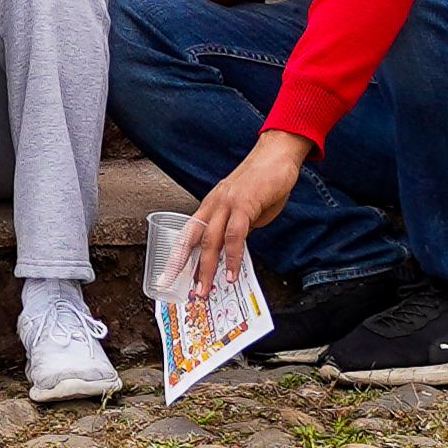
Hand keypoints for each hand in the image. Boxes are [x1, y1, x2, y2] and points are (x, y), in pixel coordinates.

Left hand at [177, 132, 309, 316]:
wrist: (277, 155)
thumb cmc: (264, 183)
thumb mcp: (247, 210)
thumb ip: (237, 228)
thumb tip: (233, 249)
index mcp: (211, 206)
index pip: (188, 234)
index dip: (178, 257)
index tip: (170, 278)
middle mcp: (213, 204)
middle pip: (193, 240)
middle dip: (185, 268)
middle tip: (183, 292)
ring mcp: (227, 203)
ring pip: (210, 240)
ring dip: (207, 267)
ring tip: (205, 289)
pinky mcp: (245, 203)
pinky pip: (235, 234)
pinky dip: (232, 255)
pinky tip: (231, 272)